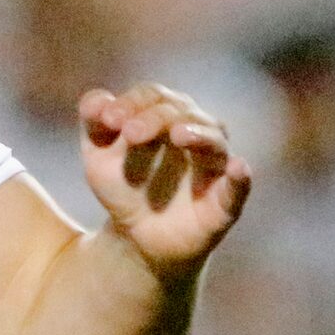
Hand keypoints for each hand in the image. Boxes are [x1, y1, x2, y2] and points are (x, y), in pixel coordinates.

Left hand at [78, 82, 251, 276]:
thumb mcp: (99, 158)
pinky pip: (238, 188)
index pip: (154, 96)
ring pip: (214, 141)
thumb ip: (95, 126)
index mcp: (166, 115)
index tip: (108, 120)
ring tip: (178, 134)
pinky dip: (240, 178)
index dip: (132, 103)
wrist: (136, 238)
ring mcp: (214, 166)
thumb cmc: (123, 187)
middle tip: (130, 134)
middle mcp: (197, 133)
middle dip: (155, 119)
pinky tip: (238, 168)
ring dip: (198, 134)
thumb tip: (96, 100)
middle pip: (181, 112)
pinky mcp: (225, 202)